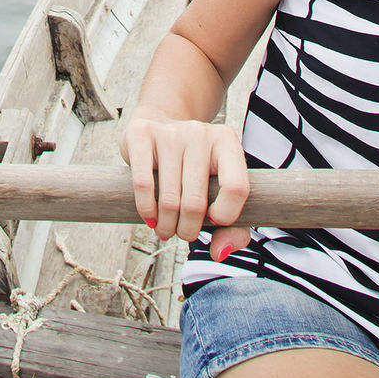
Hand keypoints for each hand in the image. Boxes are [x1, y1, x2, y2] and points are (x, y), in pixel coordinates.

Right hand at [120, 114, 251, 261]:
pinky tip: (150, 217)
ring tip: (165, 229)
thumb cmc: (195, 166)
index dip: (226, 216)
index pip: (236, 188)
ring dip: (166, 226)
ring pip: (169, 199)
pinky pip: (143, 184)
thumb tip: (220, 253)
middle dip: (187, 230)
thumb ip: (234, 227)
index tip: (214, 220)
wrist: (161, 124)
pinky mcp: (142, 133)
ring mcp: (170, 132)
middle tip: (182, 233)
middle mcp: (200, 133)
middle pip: (196, 202)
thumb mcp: (220, 188)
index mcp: (227, 143)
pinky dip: (146, 210)